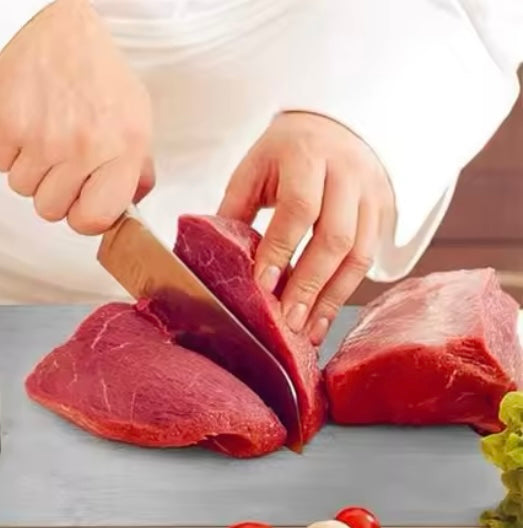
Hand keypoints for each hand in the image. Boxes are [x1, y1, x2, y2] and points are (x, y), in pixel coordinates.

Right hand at [0, 0, 153, 234]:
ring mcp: (43, 139)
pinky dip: (9, 149)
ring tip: (43, 132)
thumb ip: (136, 162)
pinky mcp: (8, 128)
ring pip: (23, 190)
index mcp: (123, 145)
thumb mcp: (133, 111)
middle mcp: (84, 146)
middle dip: (52, 189)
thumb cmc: (91, 67)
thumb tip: (133, 199)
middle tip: (60, 156)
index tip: (82, 201)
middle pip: (51, 210)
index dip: (83, 214)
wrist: (49, 28)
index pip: (94, 219)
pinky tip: (25, 122)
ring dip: (30, 169)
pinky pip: (1, 166)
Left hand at [220, 111, 393, 345]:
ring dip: (331, 298)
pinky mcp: (383, 212)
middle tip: (287, 320)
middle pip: (335, 236)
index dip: (281, 249)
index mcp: (308, 156)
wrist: (335, 125)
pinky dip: (344, 293)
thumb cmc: (285, 154)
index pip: (298, 208)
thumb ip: (234, 212)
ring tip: (306, 332)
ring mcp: (371, 193)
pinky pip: (368, 259)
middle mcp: (347, 173)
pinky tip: (322, 319)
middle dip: (309, 283)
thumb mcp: (253, 170)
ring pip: (358, 253)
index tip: (262, 286)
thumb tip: (214, 263)